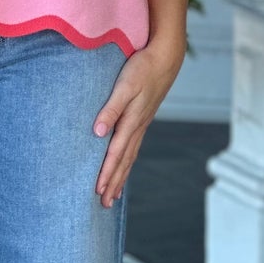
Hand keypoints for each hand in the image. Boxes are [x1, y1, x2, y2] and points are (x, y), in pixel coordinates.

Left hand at [92, 39, 184, 207]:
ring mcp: (142, 124)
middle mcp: (138, 127)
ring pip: (130, 157)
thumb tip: (98, 132)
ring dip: (121, 176)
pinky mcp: (143, 118)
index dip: (107, 173)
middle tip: (105, 204)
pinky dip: (128, 161)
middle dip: (114, 183)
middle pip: (124, 162)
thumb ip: (110, 108)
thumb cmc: (142, 68)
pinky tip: (124, 166)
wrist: (165, 57)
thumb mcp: (124, 86)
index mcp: (132, 121)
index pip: (116, 154)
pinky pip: (134, 147)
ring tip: (114, 195)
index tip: (98, 191)